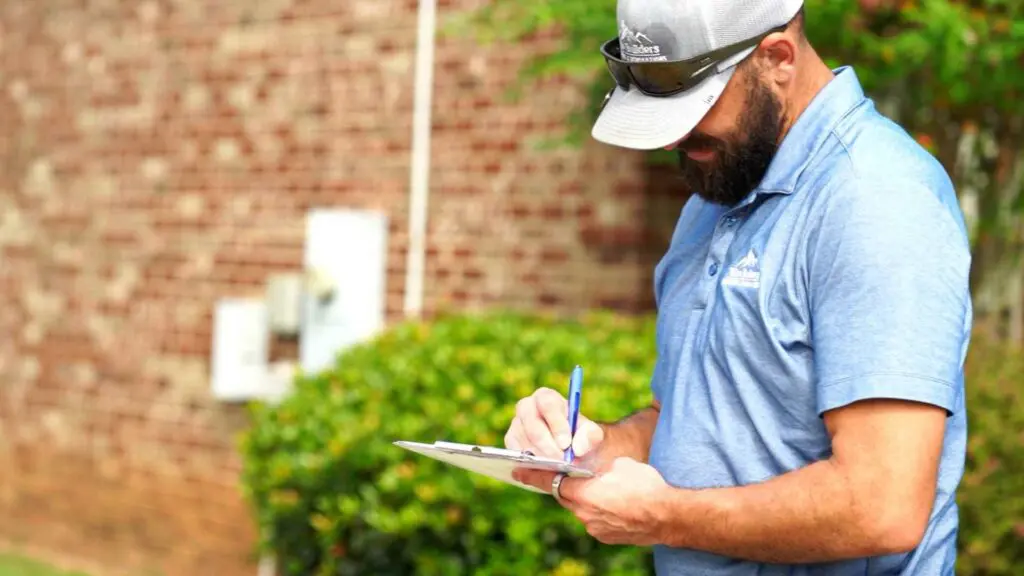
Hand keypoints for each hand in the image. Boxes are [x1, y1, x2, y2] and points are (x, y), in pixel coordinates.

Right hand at [504, 387, 604, 459]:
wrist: (569, 452)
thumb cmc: (579, 438)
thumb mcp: (592, 435)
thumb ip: (590, 436)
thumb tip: (578, 447)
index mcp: (547, 398)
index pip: (548, 403)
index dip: (556, 423)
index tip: (566, 444)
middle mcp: (527, 406)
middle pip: (532, 423)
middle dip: (547, 445)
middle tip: (561, 461)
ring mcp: (516, 423)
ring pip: (524, 440)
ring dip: (541, 456)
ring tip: (556, 468)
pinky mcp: (510, 440)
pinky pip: (516, 452)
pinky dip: (530, 462)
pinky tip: (544, 469)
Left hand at [518, 457, 671, 545]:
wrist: (668, 515)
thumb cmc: (645, 485)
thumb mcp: (619, 464)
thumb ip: (596, 466)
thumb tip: (587, 467)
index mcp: (585, 493)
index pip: (551, 482)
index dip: (533, 475)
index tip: (517, 471)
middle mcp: (585, 514)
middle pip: (563, 496)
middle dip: (561, 484)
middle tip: (557, 473)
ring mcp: (594, 528)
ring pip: (578, 508)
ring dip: (582, 497)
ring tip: (595, 487)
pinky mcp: (604, 536)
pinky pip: (592, 519)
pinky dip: (594, 509)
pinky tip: (609, 502)